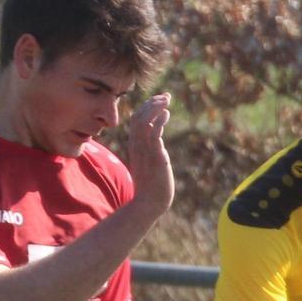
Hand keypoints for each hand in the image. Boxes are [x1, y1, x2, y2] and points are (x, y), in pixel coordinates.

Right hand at [127, 92, 174, 218]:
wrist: (149, 203)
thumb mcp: (148, 165)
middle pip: (138, 116)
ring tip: (167, 100)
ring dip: (155, 108)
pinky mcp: (155, 157)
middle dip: (151, 103)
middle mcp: (137, 146)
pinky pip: (153, 134)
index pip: (135, 120)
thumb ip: (151, 153)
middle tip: (165, 97)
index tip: (159, 100)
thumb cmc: (151, 187)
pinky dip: (158, 121)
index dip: (147, 107)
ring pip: (143, 121)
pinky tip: (166, 114)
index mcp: (134, 147)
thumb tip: (158, 148)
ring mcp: (144, 151)